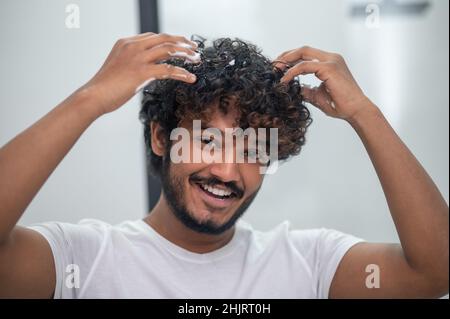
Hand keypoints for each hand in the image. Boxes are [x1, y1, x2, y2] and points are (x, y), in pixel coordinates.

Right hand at [83, 33, 199, 115]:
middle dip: (182, 42)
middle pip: (164, 38)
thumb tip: (149, 70)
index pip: (154, 36)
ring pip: (169, 50)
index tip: (182, 45)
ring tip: (197, 60)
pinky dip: (182, 73)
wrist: (93, 95)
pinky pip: (168, 70)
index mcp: (126, 43)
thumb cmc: (104, 87)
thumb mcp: (118, 68)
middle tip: (194, 48)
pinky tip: (191, 78)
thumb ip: (133, 63)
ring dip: (186, 54)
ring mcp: (138, 58)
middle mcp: (132, 46)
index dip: (170, 40)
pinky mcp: (142, 72)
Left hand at [274, 46, 373, 121]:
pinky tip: (284, 80)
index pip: (306, 54)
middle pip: (303, 49)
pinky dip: (292, 72)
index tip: (278, 68)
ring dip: (286, 60)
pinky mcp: (329, 68)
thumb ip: (305, 89)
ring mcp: (331, 61)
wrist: (355, 111)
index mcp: (330, 62)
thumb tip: (293, 89)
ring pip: (302, 52)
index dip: (290, 58)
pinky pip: (304, 66)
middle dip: (285, 56)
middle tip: (273, 66)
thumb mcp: (317, 95)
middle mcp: (331, 58)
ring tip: (275, 71)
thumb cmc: (339, 105)